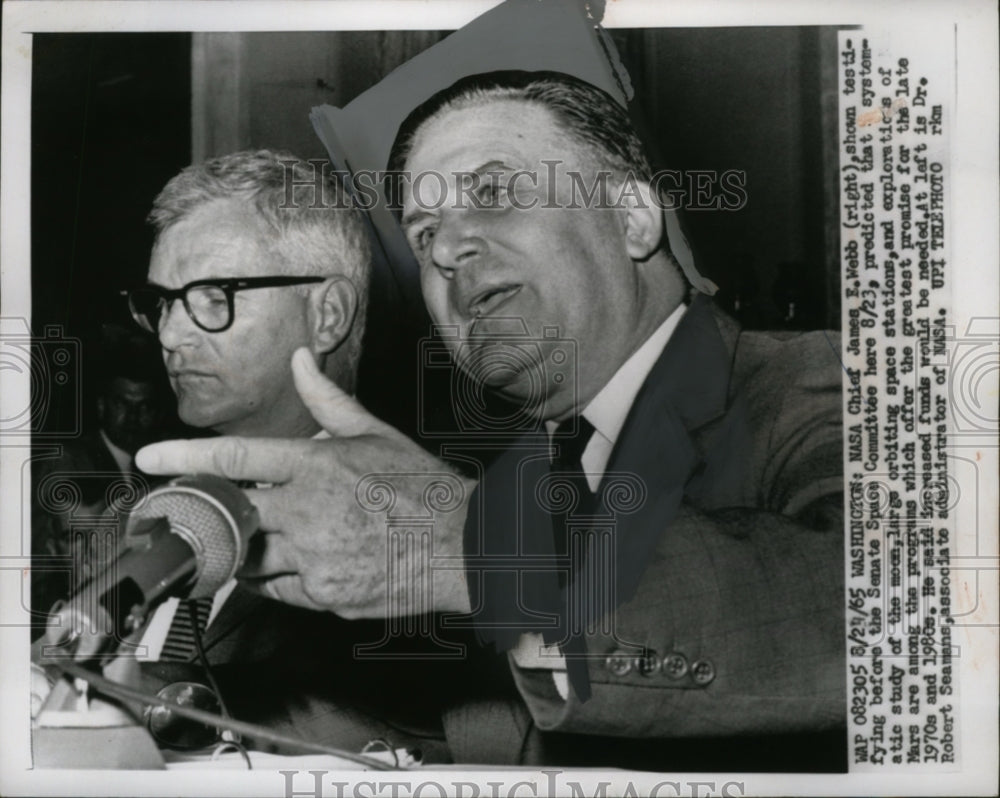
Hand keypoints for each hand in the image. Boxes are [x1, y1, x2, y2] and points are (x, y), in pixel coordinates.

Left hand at [136, 349, 473, 617]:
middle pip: (230, 515)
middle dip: (205, 515)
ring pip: (249, 557)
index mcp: (315, 465)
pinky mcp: (323, 594)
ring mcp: (313, 557)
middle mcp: (306, 511)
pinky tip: (296, 563)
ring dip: (246, 548)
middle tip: (192, 515)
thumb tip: (302, 362)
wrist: (462, 545)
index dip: (184, 458)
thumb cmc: (422, 488)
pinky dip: (276, 577)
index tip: (150, 459)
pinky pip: (278, 590)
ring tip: (264, 539)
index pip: (234, 459)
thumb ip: (328, 400)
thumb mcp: (375, 434)